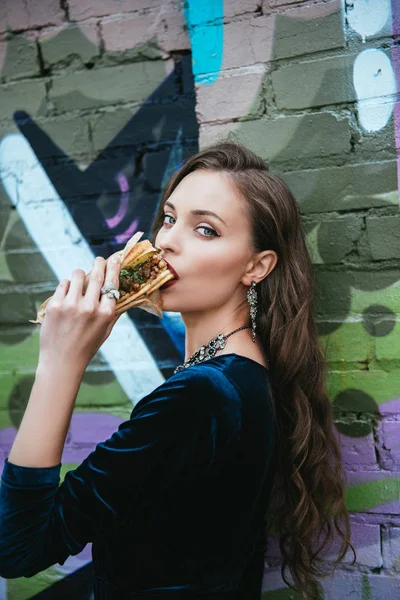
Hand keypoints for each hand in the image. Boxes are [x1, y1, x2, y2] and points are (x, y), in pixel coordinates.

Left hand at [38, 254, 121, 369]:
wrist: (62, 361)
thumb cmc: (87, 346)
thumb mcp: (106, 330)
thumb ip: (114, 311)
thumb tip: (124, 294)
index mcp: (105, 313)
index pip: (112, 283)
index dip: (113, 268)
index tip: (114, 259)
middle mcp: (90, 307)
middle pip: (96, 274)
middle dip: (99, 263)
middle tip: (99, 259)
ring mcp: (71, 305)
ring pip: (77, 275)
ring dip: (80, 274)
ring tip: (80, 280)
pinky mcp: (55, 305)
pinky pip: (63, 284)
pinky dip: (66, 285)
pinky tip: (68, 294)